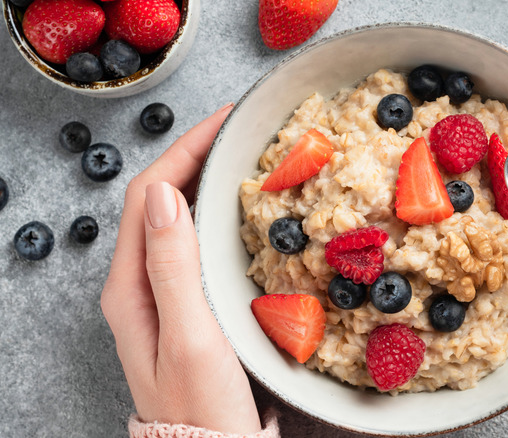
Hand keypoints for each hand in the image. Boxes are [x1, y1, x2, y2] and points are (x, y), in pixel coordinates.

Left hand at [101, 103, 263, 433]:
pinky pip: (193, 243)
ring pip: (177, 219)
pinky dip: (214, 214)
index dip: (184, 150)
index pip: (150, 194)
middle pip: (160, 199)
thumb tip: (168, 196)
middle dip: (195, 156)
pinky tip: (239, 212)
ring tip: (241, 159)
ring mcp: (161, 294)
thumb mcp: (191, 337)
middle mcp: (139, 284)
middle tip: (239, 132)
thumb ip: (174, 267)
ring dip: (204, 181)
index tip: (226, 123)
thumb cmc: (203, 408)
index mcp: (130, 286)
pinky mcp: (186, 303)